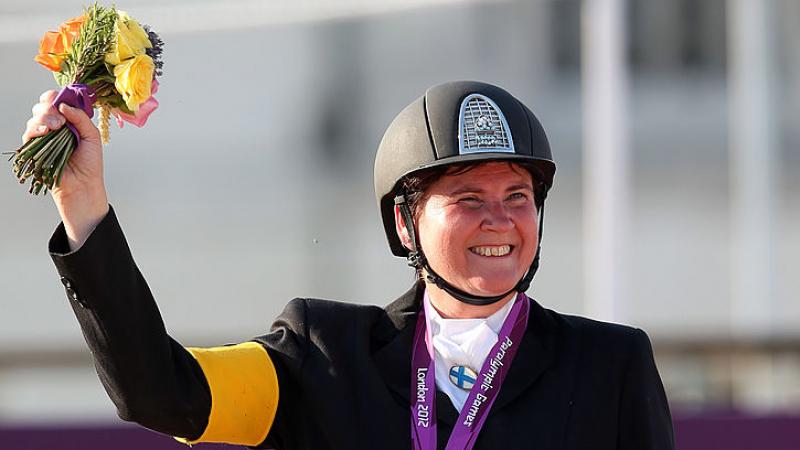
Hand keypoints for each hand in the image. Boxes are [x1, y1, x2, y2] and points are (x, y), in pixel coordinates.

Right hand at [24, 90, 108, 249]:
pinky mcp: (34, 149)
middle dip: (49, 108)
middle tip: (61, 120)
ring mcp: (43, 138)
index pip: (56, 102)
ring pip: (35, 118)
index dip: (56, 97)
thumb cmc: (90, 164)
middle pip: (42, 107)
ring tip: (57, 128)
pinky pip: (28, 133)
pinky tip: (45, 132)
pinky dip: (35, 129)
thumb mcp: (92, 136)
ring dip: (44, 119)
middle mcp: (55, 128)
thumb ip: (81, 117)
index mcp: (69, 122)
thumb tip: (63, 104)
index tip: (61, 99)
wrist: (82, 185)